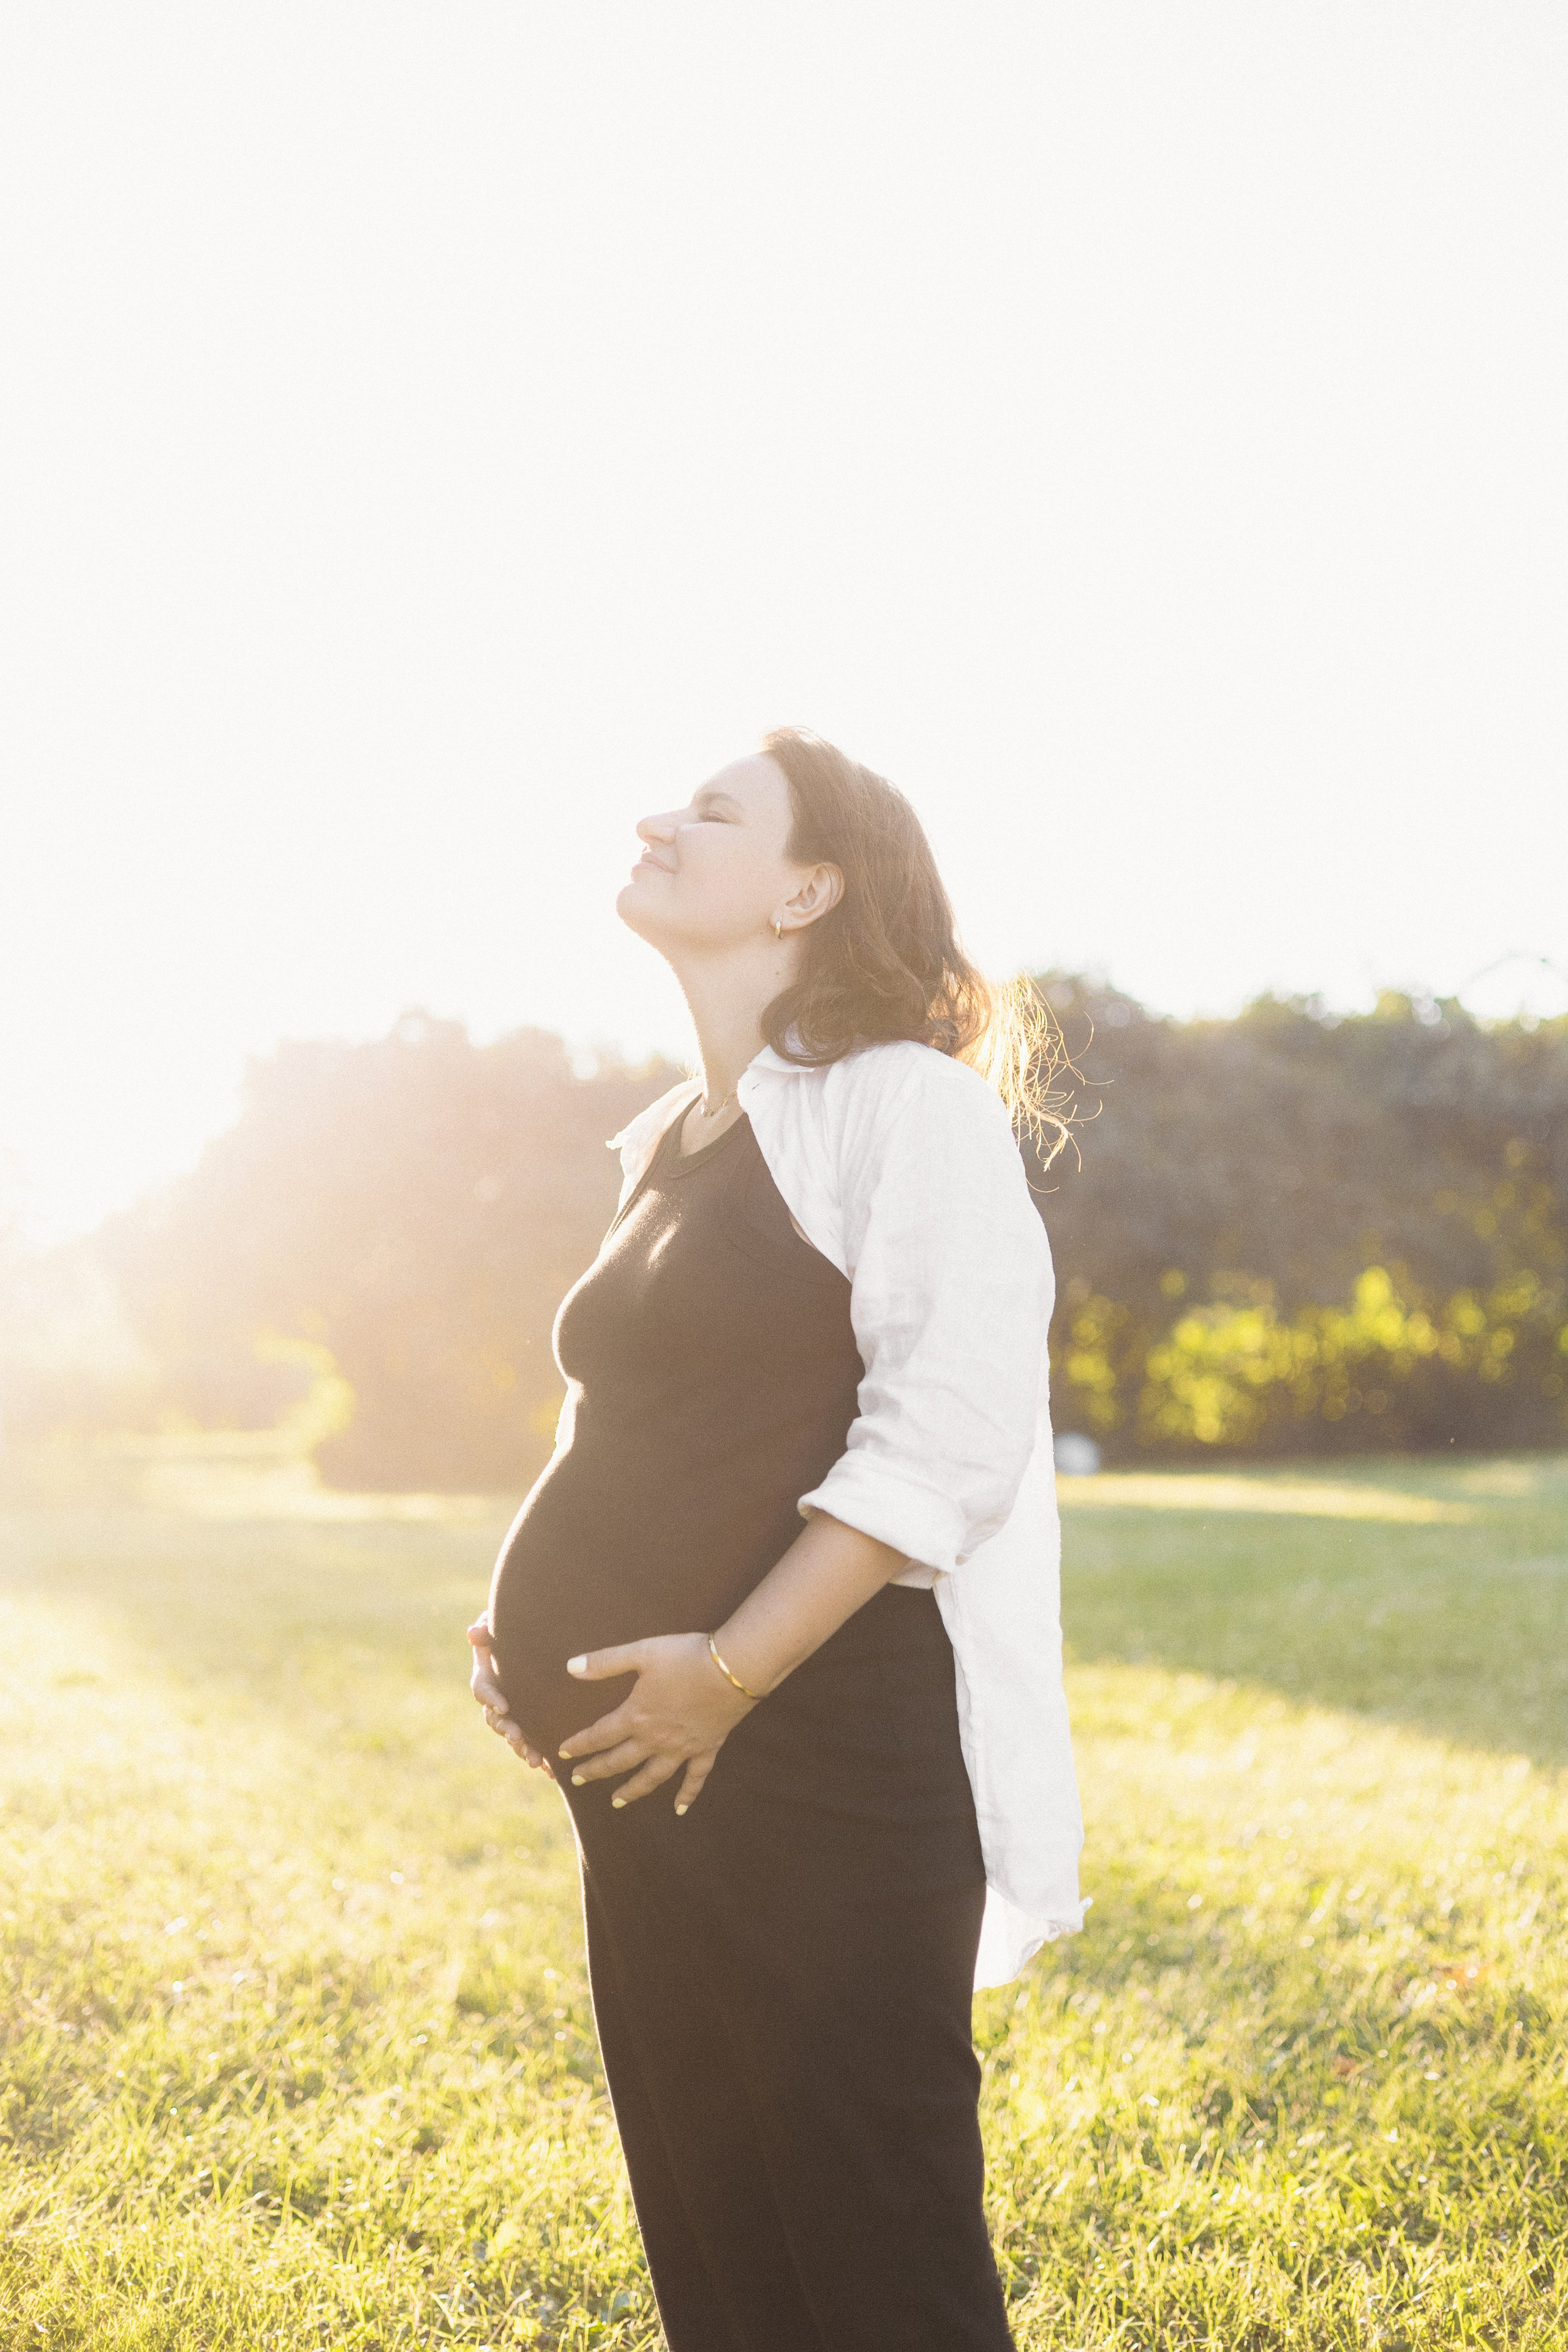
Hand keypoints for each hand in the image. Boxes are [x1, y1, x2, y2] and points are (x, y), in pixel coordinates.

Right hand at [467, 1619, 553, 1774]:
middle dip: (506, 1730)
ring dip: (522, 1749)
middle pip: (495, 1720)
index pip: (482, 1688)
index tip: (503, 1705)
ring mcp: (514, 1714)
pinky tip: (551, 1771)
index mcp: (488, 1676)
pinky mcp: (532, 1724)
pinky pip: (533, 1744)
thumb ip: (487, 1630)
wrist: (537, 1644)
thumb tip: (473, 1633)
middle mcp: (497, 1700)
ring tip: (535, 1760)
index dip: (490, 1697)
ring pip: (512, 1736)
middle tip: (517, 1737)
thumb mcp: (500, 1627)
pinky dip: (542, 1758)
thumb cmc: (515, 1631)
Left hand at [558, 1631, 755, 1812]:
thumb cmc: (686, 1656)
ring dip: (632, 1791)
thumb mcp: (642, 1652)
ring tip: (617, 1802)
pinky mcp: (706, 1749)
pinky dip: (687, 1795)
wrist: (733, 1668)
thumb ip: (605, 1662)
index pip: (600, 1736)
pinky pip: (694, 1778)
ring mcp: (682, 1748)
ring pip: (652, 1777)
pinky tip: (679, 1809)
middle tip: (578, 1781)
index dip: (580, 1745)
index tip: (563, 1753)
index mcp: (636, 1716)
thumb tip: (569, 1667)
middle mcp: (655, 1739)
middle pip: (619, 1761)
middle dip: (597, 1771)